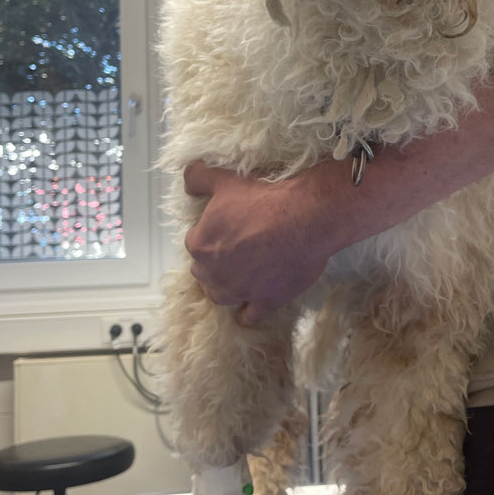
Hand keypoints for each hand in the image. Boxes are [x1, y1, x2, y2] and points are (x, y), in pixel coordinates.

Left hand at [183, 162, 334, 323]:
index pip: (195, 244)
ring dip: (224, 288)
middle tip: (235, 249)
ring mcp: (239, 291)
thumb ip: (199, 178)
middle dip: (214, 263)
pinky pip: (249, 316)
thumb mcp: (226, 179)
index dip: (209, 235)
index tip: (225, 230)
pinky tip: (249, 308)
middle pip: (204, 273)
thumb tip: (188, 182)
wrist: (305, 217)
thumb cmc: (264, 198)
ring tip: (237, 278)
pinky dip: (247, 313)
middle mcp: (214, 273)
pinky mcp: (265, 301)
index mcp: (201, 244)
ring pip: (220, 296)